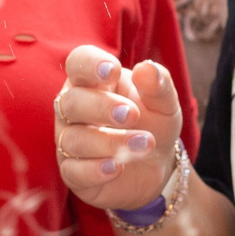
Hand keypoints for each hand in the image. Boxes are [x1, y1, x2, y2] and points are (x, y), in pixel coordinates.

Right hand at [54, 47, 182, 214]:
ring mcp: (70, 141)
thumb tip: (146, 68)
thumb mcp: (164, 103)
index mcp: (93, 81)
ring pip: (75, 139)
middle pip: (71, 101)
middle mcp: (74, 108)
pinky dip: (95, 169)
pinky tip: (117, 167)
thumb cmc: (153, 124)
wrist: (156, 167)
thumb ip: (158, 84)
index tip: (113, 70)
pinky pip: (73, 170)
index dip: (90, 64)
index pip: (78, 63)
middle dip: (101, 107)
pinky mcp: (73, 173)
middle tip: (132, 114)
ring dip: (110, 142)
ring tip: (144, 144)